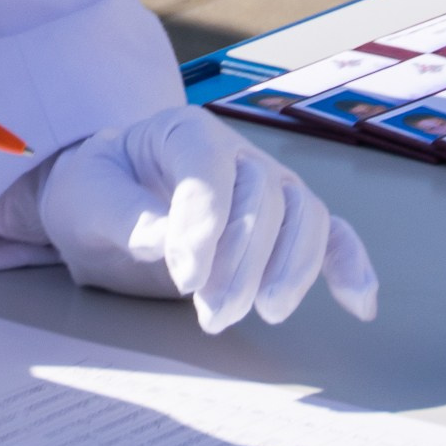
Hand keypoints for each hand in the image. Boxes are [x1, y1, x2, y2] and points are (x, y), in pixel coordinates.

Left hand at [35, 105, 377, 335]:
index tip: (184, 279)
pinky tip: (359, 305)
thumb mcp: (87, 197)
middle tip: (212, 315)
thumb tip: (168, 242)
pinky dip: (350, 265)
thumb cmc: (93, 192)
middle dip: (244, 262)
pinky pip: (330, 236)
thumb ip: (124, 215)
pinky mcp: (281, 226)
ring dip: (291, 270)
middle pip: (265, 197)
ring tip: (261, 313)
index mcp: (184, 131)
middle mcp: (235, 151)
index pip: (211, 170)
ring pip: (305, 216)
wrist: (103, 203)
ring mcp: (266, 186)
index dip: (205, 225)